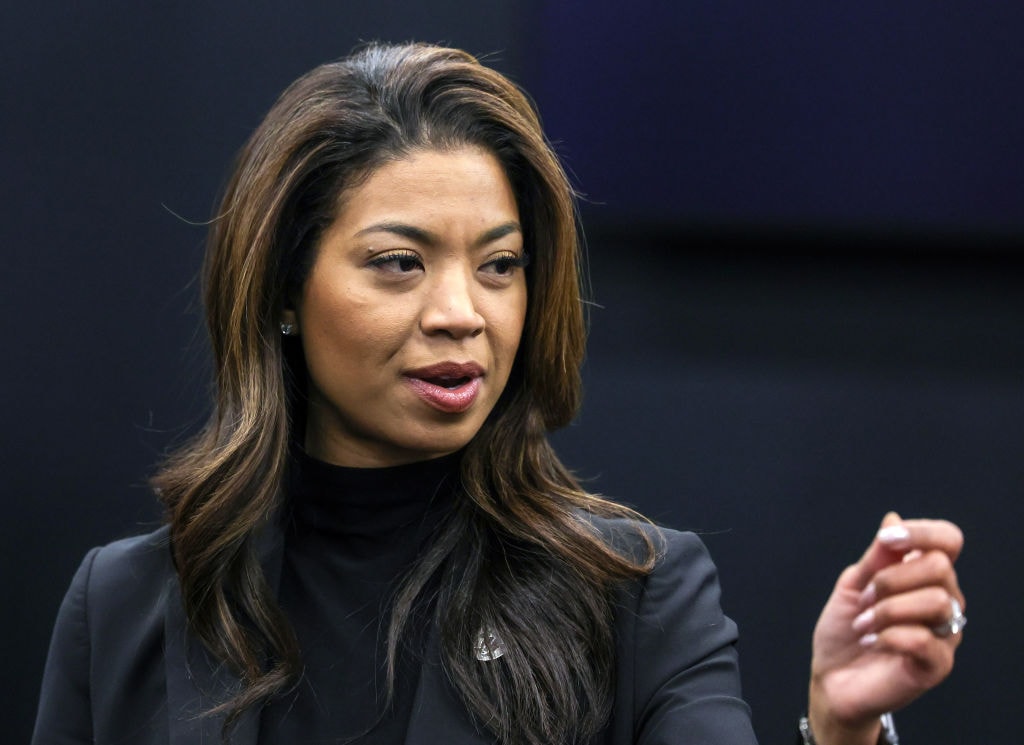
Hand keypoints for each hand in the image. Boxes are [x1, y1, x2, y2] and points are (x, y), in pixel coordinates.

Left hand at [807, 512, 964, 744]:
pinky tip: (872, 641)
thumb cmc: (845, 631)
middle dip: (891, 578)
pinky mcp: (937, 666)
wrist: (832, 678)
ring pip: (937, 601)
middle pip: (940, 566)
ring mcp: (944, 634)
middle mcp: (943, 601)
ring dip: (887, 609)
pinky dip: (888, 636)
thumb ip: (876, 556)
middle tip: (864, 599)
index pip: (948, 540)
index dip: (921, 532)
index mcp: (924, 577)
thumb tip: (893, 518)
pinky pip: (924, 639)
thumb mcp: (853, 585)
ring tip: (863, 623)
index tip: (886, 540)